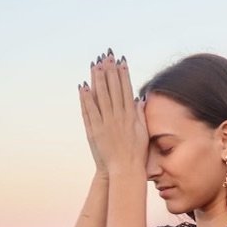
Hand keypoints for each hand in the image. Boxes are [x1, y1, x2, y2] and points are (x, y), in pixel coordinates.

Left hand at [79, 50, 147, 174]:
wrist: (125, 170)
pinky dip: (86, 98)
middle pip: (113, 89)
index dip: (123, 74)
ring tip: (95, 64)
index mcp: (130, 115)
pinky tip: (83, 86)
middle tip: (107, 55)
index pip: (126, 89)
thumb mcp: (143, 132)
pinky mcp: (95, 131)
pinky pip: (89, 111)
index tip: (121, 60)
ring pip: (101, 96)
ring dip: (98, 79)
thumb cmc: (136, 153)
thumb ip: (140, 114)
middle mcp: (118, 116)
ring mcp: (106, 123)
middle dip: (110, 70)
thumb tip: (139, 99)